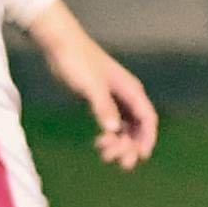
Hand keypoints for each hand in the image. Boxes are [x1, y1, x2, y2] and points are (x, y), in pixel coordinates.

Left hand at [36, 10, 159, 170]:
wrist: (59, 44)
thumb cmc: (77, 61)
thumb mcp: (90, 86)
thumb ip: (102, 107)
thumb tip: (112, 129)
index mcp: (130, 90)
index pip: (147, 118)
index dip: (147, 139)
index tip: (140, 156)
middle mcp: (126, 95)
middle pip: (138, 127)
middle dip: (131, 146)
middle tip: (117, 162)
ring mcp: (114, 98)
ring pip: (125, 128)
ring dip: (119, 143)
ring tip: (103, 153)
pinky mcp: (101, 100)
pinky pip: (113, 124)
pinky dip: (109, 136)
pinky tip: (99, 143)